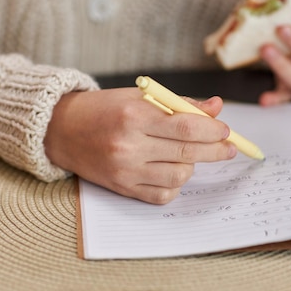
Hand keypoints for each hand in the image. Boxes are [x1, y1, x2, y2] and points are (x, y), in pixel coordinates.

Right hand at [44, 88, 236, 203]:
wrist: (62, 130)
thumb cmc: (103, 109)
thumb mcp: (139, 96)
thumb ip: (179, 103)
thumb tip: (215, 107)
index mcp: (134, 115)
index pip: (186, 125)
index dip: (213, 130)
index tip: (225, 131)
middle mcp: (129, 144)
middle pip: (187, 153)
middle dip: (215, 150)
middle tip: (228, 147)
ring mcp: (124, 169)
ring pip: (179, 176)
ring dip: (193, 166)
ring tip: (189, 155)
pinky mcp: (121, 187)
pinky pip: (161, 194)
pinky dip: (175, 185)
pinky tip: (173, 171)